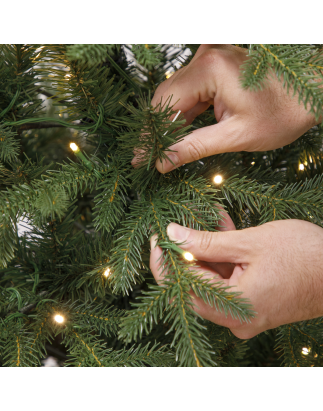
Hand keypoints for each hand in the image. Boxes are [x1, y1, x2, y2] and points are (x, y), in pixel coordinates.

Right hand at [137, 44, 316, 173]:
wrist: (311, 94)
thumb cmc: (283, 113)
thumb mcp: (236, 136)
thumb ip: (195, 147)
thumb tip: (164, 162)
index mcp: (210, 70)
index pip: (165, 104)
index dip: (150, 134)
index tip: (140, 157)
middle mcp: (206, 58)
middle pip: (167, 97)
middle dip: (157, 130)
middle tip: (148, 158)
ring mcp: (211, 60)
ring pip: (177, 95)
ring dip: (170, 124)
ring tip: (162, 151)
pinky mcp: (216, 68)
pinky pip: (191, 92)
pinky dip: (185, 115)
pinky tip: (180, 135)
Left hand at [150, 219, 322, 338]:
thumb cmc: (304, 255)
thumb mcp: (249, 243)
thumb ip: (207, 241)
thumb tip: (173, 234)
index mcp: (234, 306)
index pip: (182, 285)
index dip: (165, 260)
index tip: (157, 236)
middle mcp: (236, 319)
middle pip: (194, 285)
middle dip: (187, 252)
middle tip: (182, 224)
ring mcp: (245, 314)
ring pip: (211, 281)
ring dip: (208, 251)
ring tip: (210, 220)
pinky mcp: (253, 306)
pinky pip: (228, 282)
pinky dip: (223, 258)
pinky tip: (224, 230)